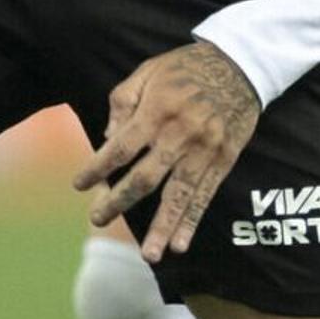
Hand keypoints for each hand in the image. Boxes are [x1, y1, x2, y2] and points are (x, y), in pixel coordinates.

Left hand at [74, 41, 263, 262]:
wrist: (241, 64)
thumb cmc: (185, 68)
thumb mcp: (148, 71)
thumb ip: (123, 101)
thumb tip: (108, 137)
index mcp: (157, 110)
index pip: (120, 148)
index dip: (97, 168)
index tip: (78, 184)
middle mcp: (180, 134)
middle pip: (145, 178)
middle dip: (118, 201)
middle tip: (98, 220)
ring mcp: (204, 150)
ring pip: (178, 195)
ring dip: (162, 227)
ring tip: (148, 254)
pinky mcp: (223, 160)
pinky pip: (205, 196)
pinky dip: (192, 221)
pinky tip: (180, 244)